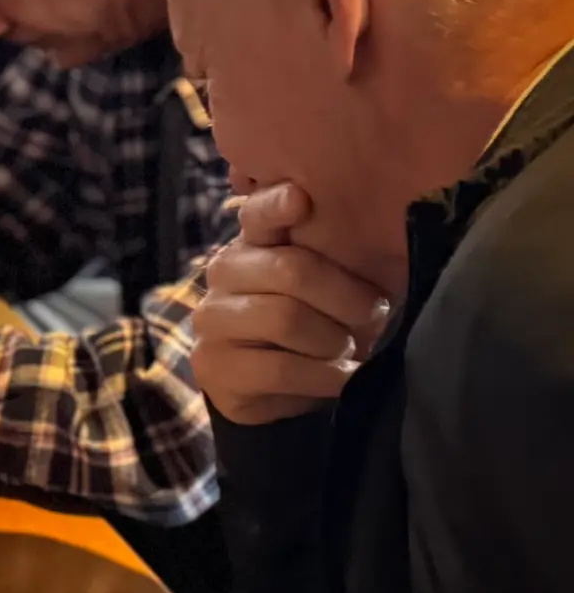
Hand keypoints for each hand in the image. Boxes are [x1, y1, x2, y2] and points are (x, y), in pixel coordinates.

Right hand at [191, 182, 392, 425]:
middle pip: (291, 270)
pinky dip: (324, 375)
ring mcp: (211, 319)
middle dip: (346, 297)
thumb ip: (340, 255)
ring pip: (285, 319)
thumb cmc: (318, 323)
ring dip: (334, 340)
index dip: (276, 206)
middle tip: (375, 314)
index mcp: (254, 242)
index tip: (301, 200)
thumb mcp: (334, 285)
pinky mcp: (211, 365)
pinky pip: (280, 368)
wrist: (279, 392)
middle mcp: (224, 272)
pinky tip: (343, 376)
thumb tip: (380, 232)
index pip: (258, 214)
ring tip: (350, 349)